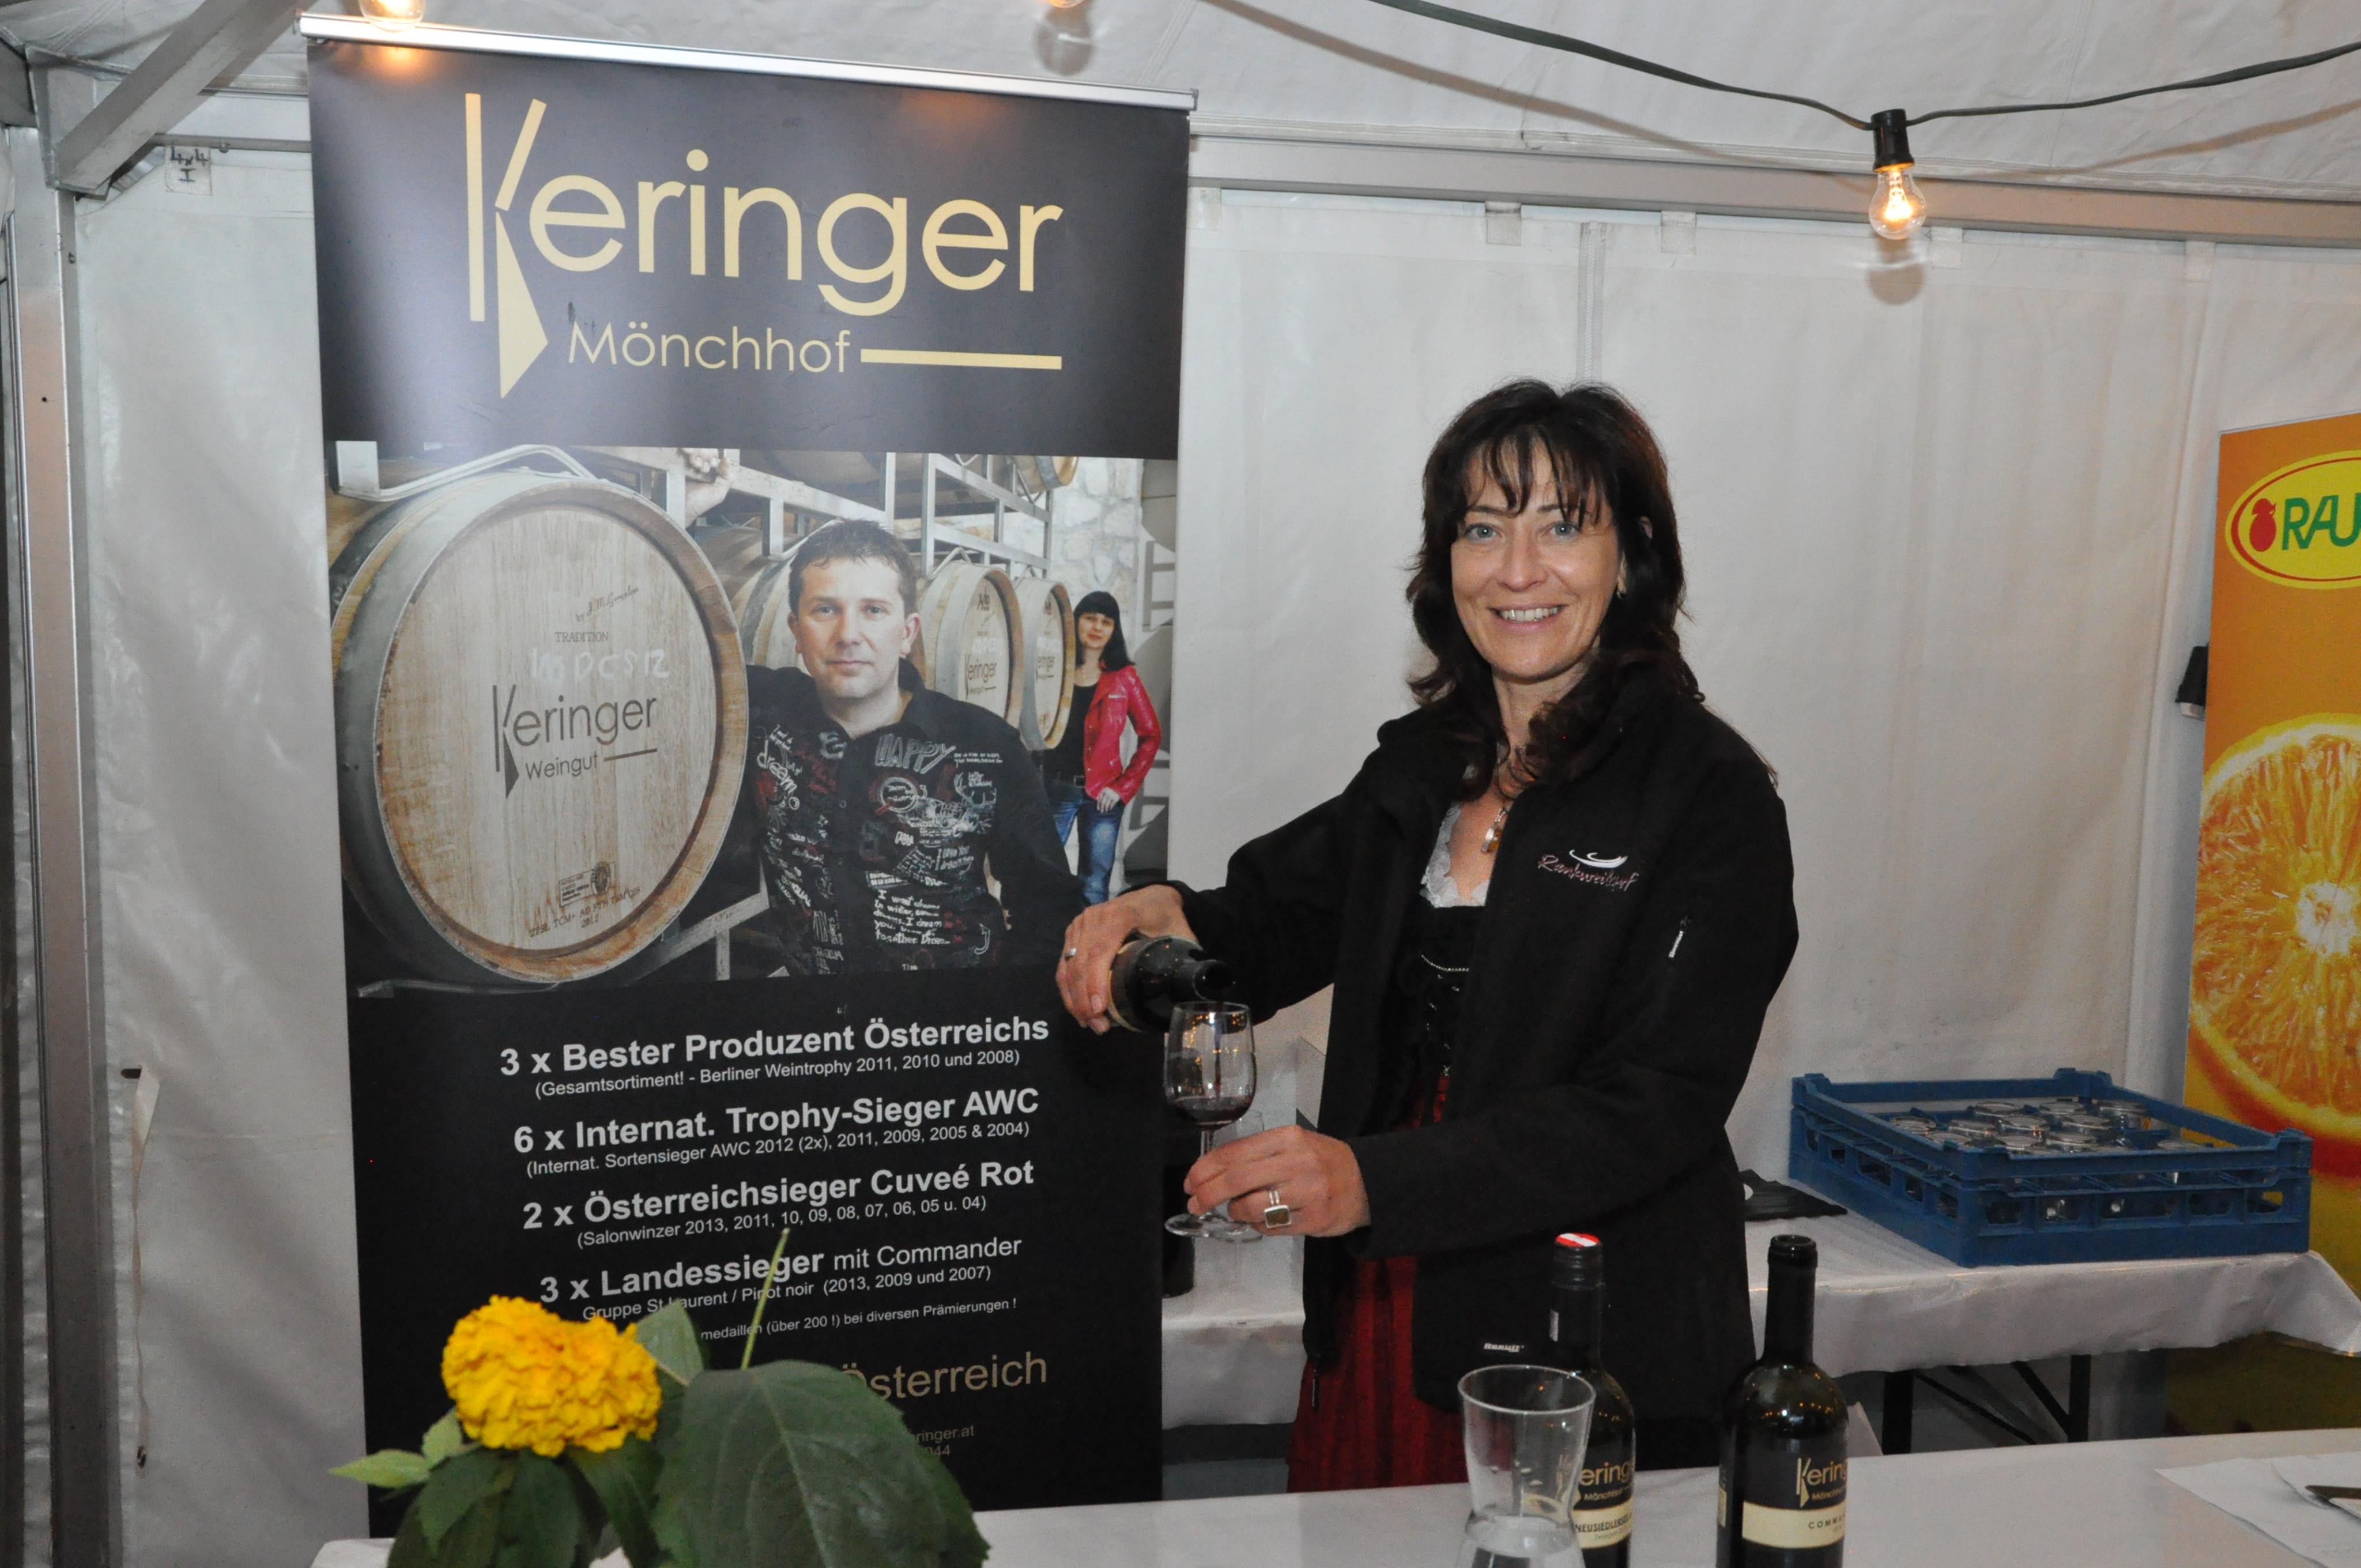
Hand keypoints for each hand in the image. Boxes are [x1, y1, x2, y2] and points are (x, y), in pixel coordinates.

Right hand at [1055, 885, 1192, 1032]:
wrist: (1152, 896)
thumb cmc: (1165, 916)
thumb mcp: (1179, 933)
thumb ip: (1182, 960)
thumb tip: (1187, 993)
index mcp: (1120, 915)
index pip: (1101, 951)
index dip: (1097, 982)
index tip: (1099, 1010)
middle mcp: (1094, 917)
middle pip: (1081, 962)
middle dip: (1084, 999)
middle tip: (1098, 1027)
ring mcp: (1080, 924)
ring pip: (1068, 965)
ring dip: (1074, 998)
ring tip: (1089, 1023)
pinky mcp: (1073, 932)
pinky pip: (1064, 963)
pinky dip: (1068, 989)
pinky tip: (1078, 1009)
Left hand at [1095, 786, 1122, 812]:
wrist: (1120, 789)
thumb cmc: (1110, 792)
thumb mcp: (1105, 792)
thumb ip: (1101, 796)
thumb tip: (1098, 805)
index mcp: (1103, 790)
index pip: (1099, 799)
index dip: (1098, 805)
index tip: (1098, 809)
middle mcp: (1107, 792)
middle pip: (1102, 802)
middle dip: (1102, 808)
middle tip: (1101, 812)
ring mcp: (1111, 795)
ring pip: (1106, 804)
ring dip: (1105, 809)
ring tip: (1105, 811)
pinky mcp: (1115, 798)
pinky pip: (1111, 805)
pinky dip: (1110, 808)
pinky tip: (1110, 809)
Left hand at [1184, 1124, 1369, 1238]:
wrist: (1368, 1182)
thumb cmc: (1321, 1161)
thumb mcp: (1292, 1145)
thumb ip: (1257, 1155)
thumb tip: (1211, 1175)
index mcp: (1287, 1138)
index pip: (1234, 1152)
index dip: (1205, 1169)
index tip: (1191, 1182)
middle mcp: (1297, 1161)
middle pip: (1237, 1179)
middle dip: (1208, 1194)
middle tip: (1195, 1204)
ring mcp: (1308, 1192)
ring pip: (1251, 1206)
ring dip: (1234, 1212)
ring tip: (1235, 1211)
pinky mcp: (1314, 1219)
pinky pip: (1271, 1227)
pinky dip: (1257, 1226)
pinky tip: (1259, 1220)